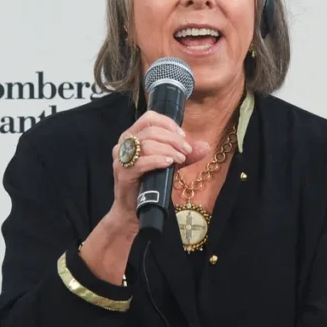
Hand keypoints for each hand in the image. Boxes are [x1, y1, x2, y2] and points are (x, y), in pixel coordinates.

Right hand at [110, 111, 211, 226]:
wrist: (133, 209)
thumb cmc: (148, 183)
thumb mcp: (169, 165)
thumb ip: (185, 155)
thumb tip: (205, 147)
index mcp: (132, 135)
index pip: (150, 117)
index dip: (168, 124)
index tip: (183, 136)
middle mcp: (124, 143)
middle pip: (150, 130)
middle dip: (173, 139)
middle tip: (187, 151)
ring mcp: (121, 158)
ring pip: (147, 144)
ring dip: (168, 149)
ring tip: (181, 159)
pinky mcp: (122, 173)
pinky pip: (141, 162)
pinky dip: (157, 160)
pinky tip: (169, 163)